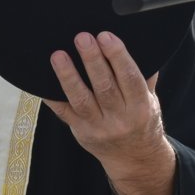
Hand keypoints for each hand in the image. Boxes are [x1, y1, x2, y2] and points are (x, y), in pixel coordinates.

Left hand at [48, 32, 171, 174]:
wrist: (134, 158)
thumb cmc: (142, 121)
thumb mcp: (151, 100)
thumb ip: (145, 76)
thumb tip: (140, 43)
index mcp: (141, 107)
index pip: (130, 78)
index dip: (118, 56)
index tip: (106, 36)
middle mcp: (120, 118)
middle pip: (104, 87)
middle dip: (92, 60)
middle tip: (82, 37)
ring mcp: (98, 127)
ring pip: (81, 100)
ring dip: (68, 76)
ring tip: (58, 55)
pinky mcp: (80, 132)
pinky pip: (63, 113)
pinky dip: (52, 96)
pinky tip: (42, 80)